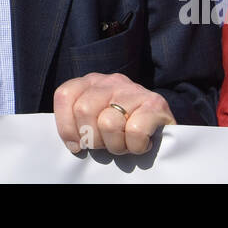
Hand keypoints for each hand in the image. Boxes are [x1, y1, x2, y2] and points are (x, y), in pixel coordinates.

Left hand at [54, 71, 174, 154]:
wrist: (163, 127)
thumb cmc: (123, 128)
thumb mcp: (95, 119)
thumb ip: (78, 121)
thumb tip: (72, 143)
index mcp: (91, 82)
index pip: (65, 95)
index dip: (66, 125)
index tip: (77, 145)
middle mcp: (111, 81)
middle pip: (84, 110)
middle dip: (93, 138)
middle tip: (107, 144)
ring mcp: (134, 90)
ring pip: (108, 123)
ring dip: (116, 145)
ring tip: (125, 143)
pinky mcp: (156, 103)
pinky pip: (135, 131)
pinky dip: (136, 146)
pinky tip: (143, 143)